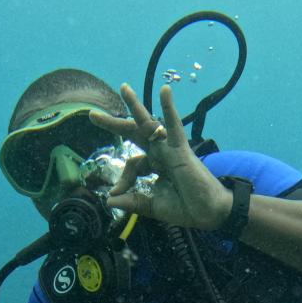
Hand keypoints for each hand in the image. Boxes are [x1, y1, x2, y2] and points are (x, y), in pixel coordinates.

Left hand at [88, 83, 231, 230]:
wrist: (209, 213)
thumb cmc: (186, 208)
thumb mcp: (152, 206)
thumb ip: (132, 202)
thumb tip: (108, 199)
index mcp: (155, 166)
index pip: (132, 164)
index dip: (121, 179)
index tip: (116, 193)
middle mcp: (161, 153)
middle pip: (134, 134)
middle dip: (114, 124)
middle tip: (92, 115)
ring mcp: (170, 149)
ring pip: (150, 124)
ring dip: (135, 106)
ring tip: (123, 88)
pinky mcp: (181, 149)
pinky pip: (174, 126)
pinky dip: (169, 109)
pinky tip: (165, 91)